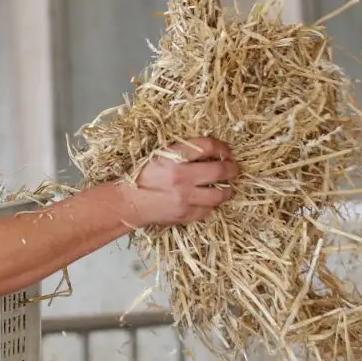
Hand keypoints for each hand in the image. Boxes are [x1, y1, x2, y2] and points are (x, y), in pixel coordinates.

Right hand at [121, 137, 238, 227]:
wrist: (128, 202)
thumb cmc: (142, 177)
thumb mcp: (160, 156)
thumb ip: (184, 152)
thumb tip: (212, 152)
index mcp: (173, 157)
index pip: (208, 146)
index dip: (222, 147)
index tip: (225, 151)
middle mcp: (181, 176)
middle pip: (220, 170)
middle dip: (232, 168)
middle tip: (233, 169)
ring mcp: (185, 198)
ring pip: (220, 194)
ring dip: (227, 189)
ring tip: (226, 187)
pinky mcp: (185, 214)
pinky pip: (208, 210)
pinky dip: (211, 204)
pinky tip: (207, 200)